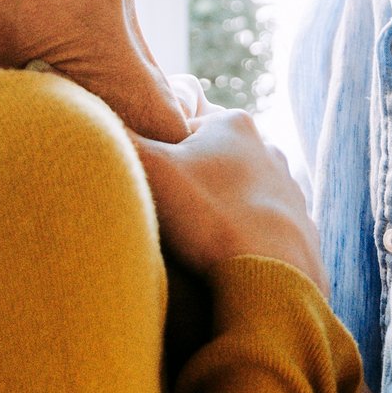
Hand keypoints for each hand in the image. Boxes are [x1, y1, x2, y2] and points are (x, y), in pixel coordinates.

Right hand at [130, 110, 328, 295]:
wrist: (272, 275)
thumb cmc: (209, 216)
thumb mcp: (150, 168)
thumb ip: (120, 138)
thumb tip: (89, 117)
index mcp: (234, 124)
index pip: (185, 124)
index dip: (162, 151)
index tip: (152, 182)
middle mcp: (268, 148)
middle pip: (213, 160)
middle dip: (190, 182)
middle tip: (169, 214)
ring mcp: (290, 188)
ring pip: (238, 193)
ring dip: (218, 211)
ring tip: (196, 241)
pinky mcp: (302, 228)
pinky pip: (262, 227)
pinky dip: (243, 238)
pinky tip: (226, 258)